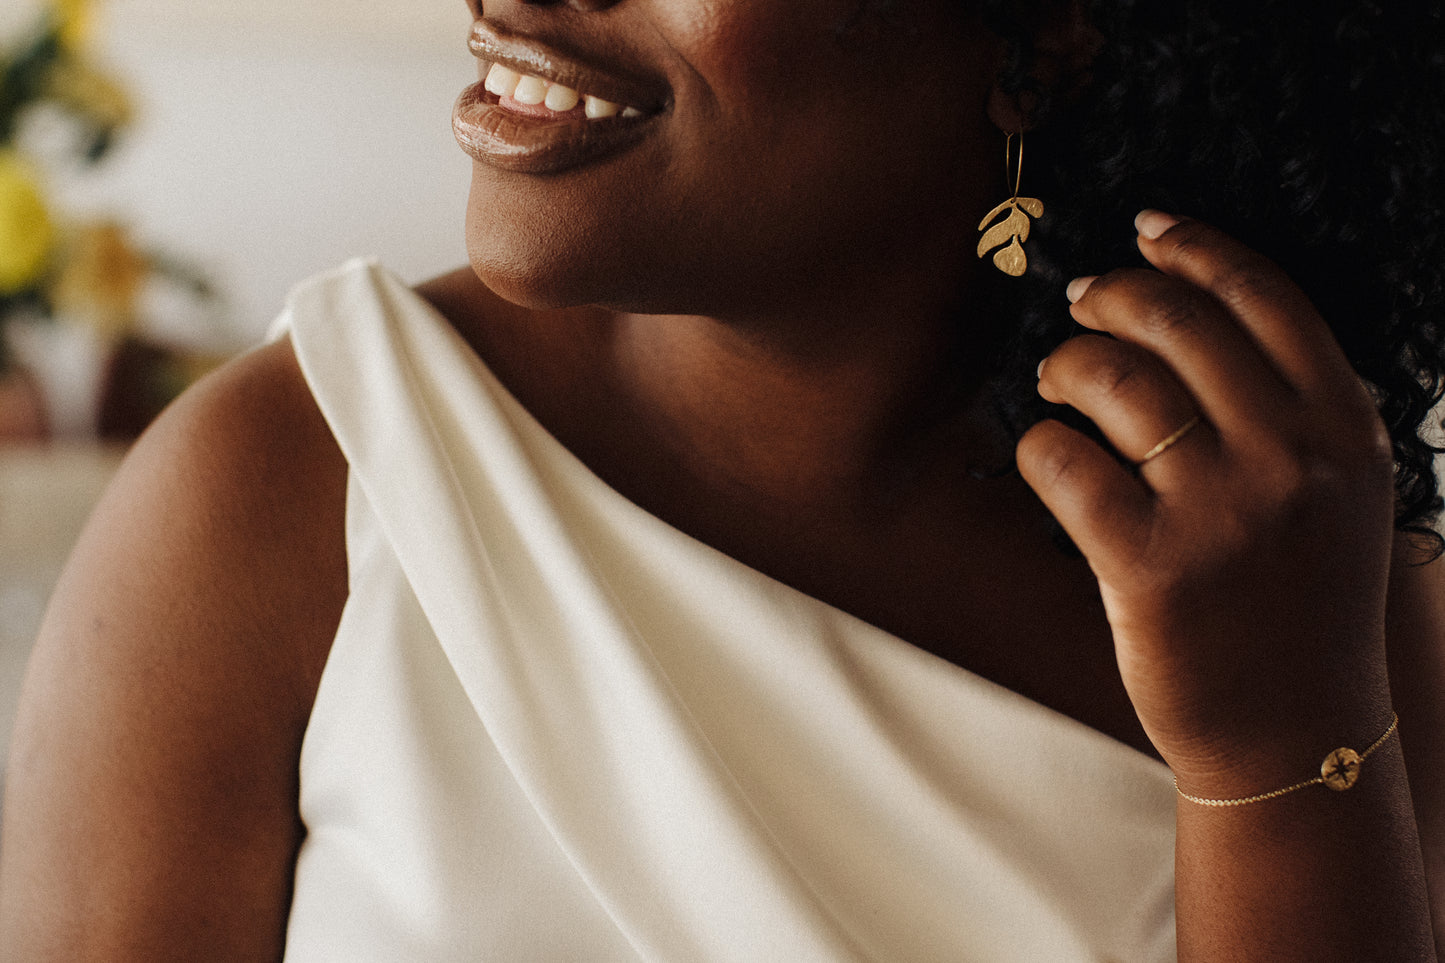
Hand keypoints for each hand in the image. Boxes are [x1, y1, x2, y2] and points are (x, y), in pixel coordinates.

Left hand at [1017, 212, 1397, 792]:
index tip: (1146, 226)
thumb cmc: (1303, 604)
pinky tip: (1045, 454)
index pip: (1265, 297)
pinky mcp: (1149, 565)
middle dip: (1110, 295)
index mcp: (1345, 429)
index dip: (1195, 247)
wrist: (1295, 734)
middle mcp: (1292, 458)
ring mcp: (1221, 511)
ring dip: (1065, 365)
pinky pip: (1062, 461)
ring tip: (1056, 382)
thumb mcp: (1343, 496)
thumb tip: (1198, 311)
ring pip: (1111, 379)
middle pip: (1176, 322)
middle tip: (1080, 303)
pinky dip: (1037, 445)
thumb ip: (1298, 407)